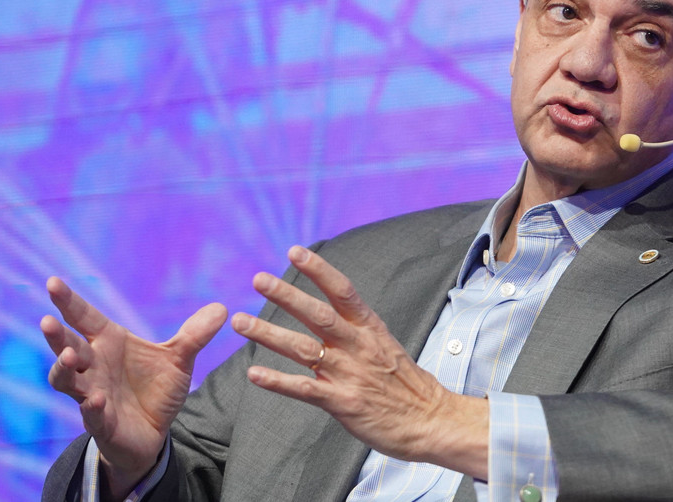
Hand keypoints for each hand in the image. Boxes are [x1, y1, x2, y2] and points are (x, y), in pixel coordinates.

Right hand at [40, 277, 227, 498]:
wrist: (154, 433)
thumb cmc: (155, 389)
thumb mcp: (179, 360)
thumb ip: (195, 335)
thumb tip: (222, 308)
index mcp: (109, 343)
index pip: (85, 318)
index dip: (69, 301)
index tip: (53, 282)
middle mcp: (94, 366)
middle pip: (68, 346)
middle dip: (56, 336)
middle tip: (48, 320)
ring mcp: (92, 394)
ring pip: (67, 380)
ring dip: (63, 369)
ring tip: (67, 357)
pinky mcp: (100, 423)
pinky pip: (91, 414)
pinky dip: (91, 407)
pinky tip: (95, 400)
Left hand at [231, 246, 489, 478]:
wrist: (431, 421)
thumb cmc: (407, 386)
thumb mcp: (385, 347)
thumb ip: (356, 332)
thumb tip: (331, 314)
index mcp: (370, 329)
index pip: (342, 291)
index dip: (318, 270)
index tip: (294, 251)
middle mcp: (358, 346)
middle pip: (318, 314)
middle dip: (286, 294)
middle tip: (258, 278)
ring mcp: (350, 374)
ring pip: (303, 349)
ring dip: (269, 333)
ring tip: (241, 322)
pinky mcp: (343, 403)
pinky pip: (305, 390)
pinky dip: (278, 381)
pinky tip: (254, 374)